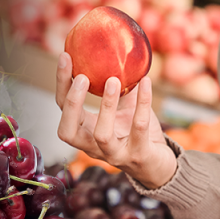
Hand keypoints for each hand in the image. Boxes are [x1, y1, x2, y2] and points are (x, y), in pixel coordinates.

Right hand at [55, 53, 176, 188]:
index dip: (61, 84)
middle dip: (71, 103)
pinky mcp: (138, 156)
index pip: (62, 109)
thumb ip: (118, 87)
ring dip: (106, 107)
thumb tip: (118, 51)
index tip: (66, 57)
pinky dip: (143, 103)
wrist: (158, 166)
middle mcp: (93, 147)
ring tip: (113, 80)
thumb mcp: (124, 109)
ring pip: (102, 135)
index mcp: (85, 132)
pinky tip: (146, 82)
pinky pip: (139, 128)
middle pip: (68, 131)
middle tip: (82, 77)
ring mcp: (115, 155)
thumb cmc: (138, 135)